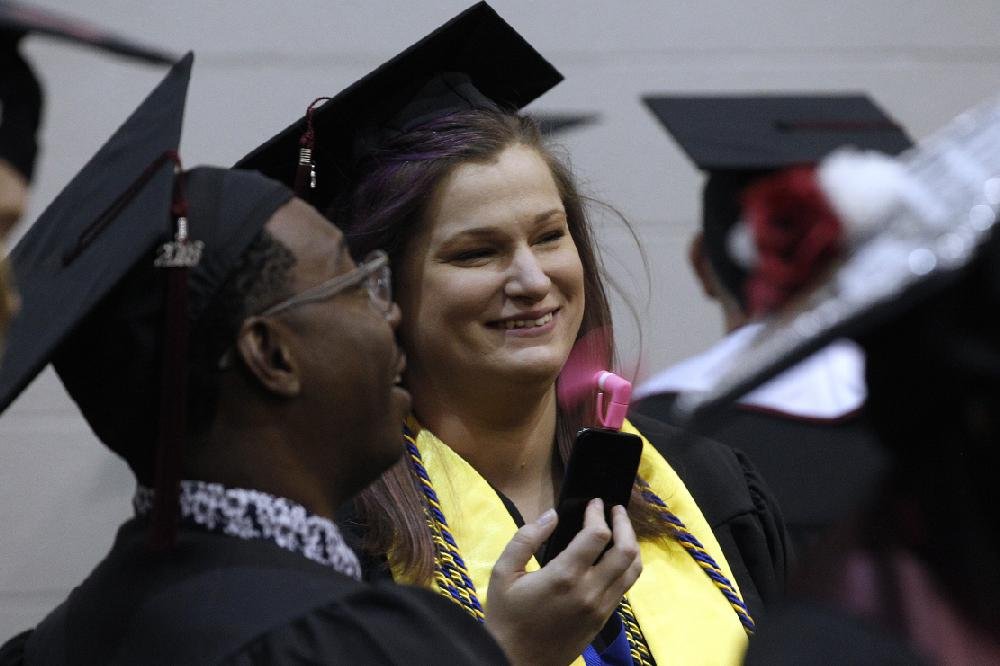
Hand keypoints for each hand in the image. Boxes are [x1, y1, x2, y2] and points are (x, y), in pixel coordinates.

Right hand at [485, 499, 641, 665]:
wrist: (517, 662)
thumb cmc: (506, 617)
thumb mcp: (503, 573)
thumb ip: (526, 538)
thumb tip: (551, 514)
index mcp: (564, 576)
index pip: (598, 535)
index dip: (599, 513)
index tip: (594, 503)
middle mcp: (590, 591)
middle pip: (626, 550)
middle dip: (624, 523)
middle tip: (615, 510)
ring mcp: (600, 608)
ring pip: (633, 570)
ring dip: (631, 544)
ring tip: (621, 529)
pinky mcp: (603, 619)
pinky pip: (624, 587)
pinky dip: (625, 566)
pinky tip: (613, 557)